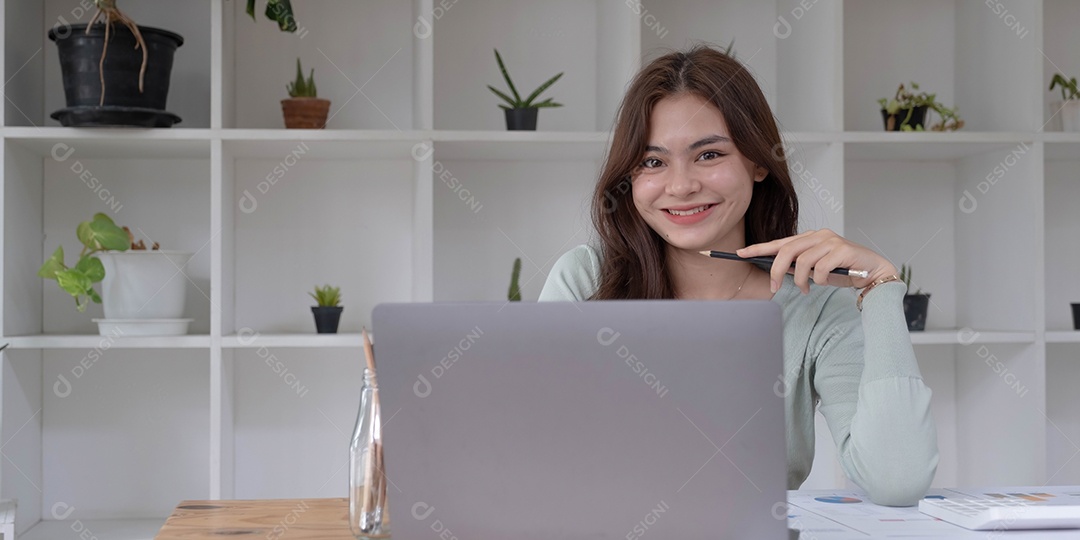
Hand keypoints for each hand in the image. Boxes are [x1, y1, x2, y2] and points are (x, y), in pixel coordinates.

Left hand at [736, 229, 898, 293]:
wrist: (872, 272)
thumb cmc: (842, 270)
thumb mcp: (815, 269)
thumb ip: (798, 266)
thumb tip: (778, 272)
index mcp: (809, 238)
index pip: (779, 242)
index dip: (759, 248)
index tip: (740, 253)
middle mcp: (818, 236)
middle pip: (786, 250)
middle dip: (776, 270)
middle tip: (774, 286)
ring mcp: (830, 241)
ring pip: (802, 261)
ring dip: (800, 280)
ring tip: (805, 289)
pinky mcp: (842, 250)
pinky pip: (820, 268)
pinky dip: (818, 280)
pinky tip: (824, 283)